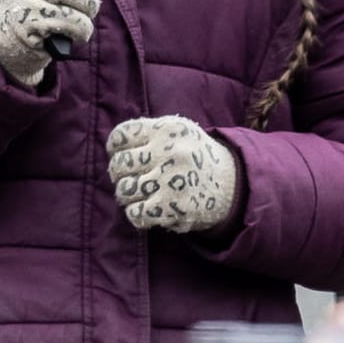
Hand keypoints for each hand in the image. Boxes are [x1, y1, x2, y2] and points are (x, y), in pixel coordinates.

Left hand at [107, 115, 236, 232]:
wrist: (231, 184)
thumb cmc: (195, 156)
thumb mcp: (178, 132)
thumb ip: (147, 134)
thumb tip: (112, 149)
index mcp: (168, 129)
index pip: (121, 136)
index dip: (115, 149)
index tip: (121, 155)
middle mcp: (169, 152)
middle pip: (119, 165)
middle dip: (119, 174)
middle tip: (129, 178)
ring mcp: (171, 180)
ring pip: (124, 190)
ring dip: (127, 195)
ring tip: (140, 193)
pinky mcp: (173, 207)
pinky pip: (135, 213)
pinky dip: (136, 213)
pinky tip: (146, 209)